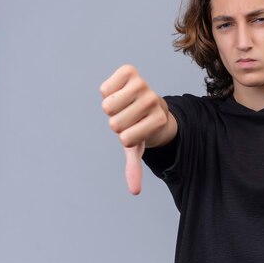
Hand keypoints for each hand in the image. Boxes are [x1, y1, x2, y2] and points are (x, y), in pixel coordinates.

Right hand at [100, 65, 169, 194]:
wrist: (147, 102)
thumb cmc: (141, 126)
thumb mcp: (138, 146)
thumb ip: (135, 167)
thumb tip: (134, 191)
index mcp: (159, 119)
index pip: (126, 138)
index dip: (126, 137)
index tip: (137, 130)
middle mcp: (153, 100)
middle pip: (115, 122)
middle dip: (117, 123)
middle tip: (130, 117)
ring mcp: (143, 84)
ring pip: (108, 106)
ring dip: (111, 109)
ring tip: (124, 106)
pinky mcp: (130, 71)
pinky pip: (104, 88)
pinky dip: (106, 92)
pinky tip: (119, 92)